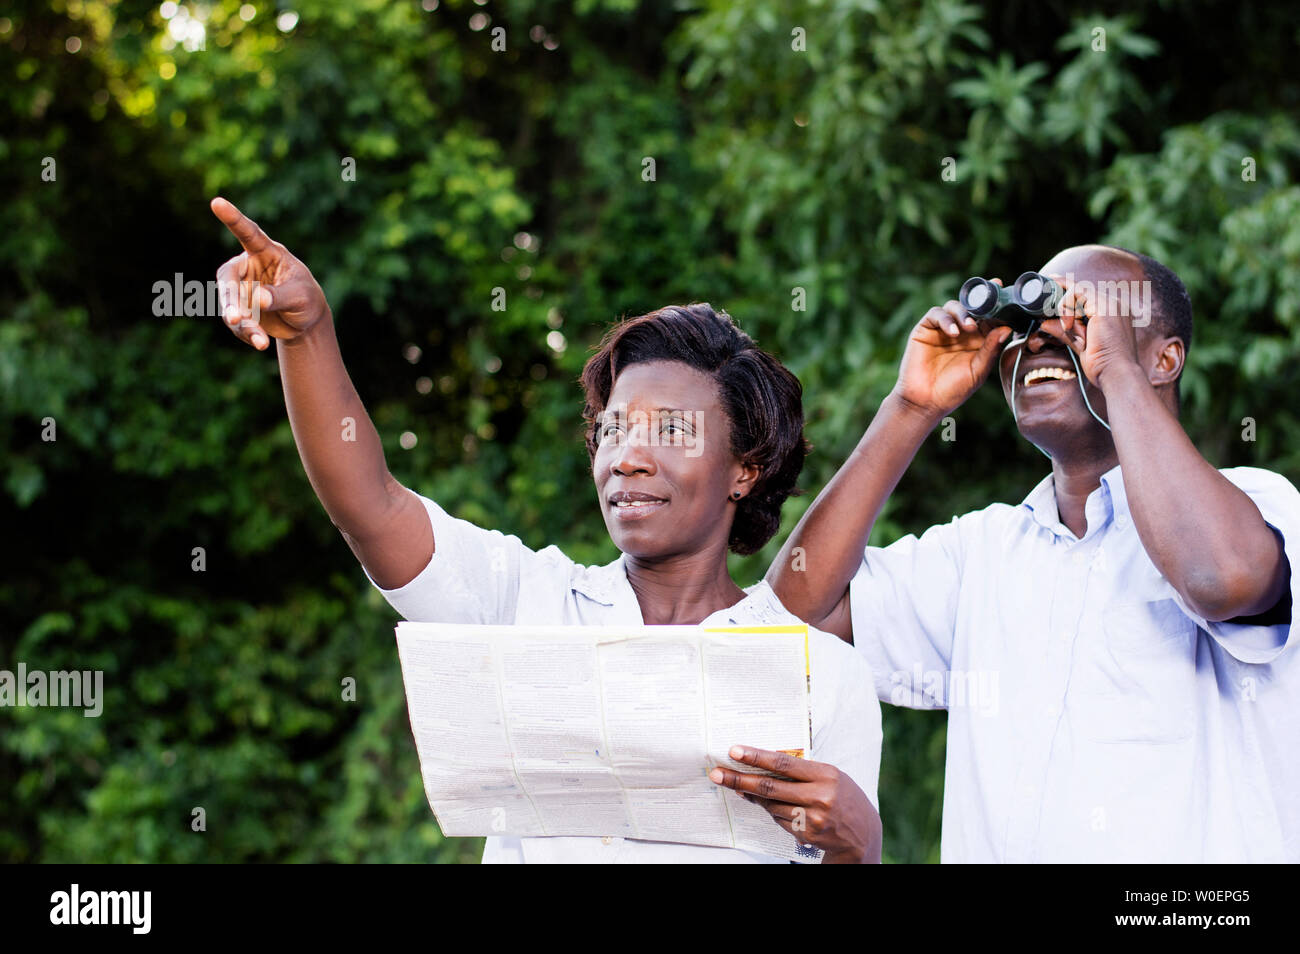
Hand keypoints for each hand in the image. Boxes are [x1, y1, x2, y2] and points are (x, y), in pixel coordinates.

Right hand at [211, 197, 328, 349]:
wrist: (304, 321)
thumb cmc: (306, 299)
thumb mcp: (300, 296)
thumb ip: (279, 296)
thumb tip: (257, 299)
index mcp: (266, 253)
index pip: (248, 233)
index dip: (233, 218)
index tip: (217, 202)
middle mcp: (247, 267)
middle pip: (228, 278)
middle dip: (230, 299)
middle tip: (235, 318)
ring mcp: (239, 288)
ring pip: (230, 304)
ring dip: (242, 324)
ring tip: (262, 342)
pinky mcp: (237, 308)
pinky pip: (235, 322)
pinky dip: (247, 334)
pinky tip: (261, 343)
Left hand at [709, 745, 881, 862]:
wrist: (862, 833)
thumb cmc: (844, 796)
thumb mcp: (829, 775)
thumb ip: (801, 771)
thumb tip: (763, 766)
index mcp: (826, 774)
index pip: (784, 763)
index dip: (757, 757)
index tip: (735, 751)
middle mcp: (820, 796)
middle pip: (770, 786)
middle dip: (739, 780)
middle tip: (717, 774)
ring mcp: (812, 818)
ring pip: (770, 804)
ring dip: (751, 795)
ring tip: (738, 786)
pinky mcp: (806, 834)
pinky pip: (778, 819)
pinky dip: (770, 810)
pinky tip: (768, 804)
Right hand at [891, 287, 1012, 419]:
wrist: (925, 402)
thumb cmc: (953, 390)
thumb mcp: (978, 371)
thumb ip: (990, 349)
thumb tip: (1006, 328)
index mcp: (978, 341)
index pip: (989, 317)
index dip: (997, 306)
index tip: (1007, 297)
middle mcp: (961, 332)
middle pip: (972, 307)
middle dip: (981, 302)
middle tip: (989, 307)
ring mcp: (942, 329)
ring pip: (954, 307)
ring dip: (964, 312)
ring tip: (969, 327)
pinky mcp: (925, 329)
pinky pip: (936, 314)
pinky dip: (946, 319)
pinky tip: (952, 333)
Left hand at [1049, 271, 1141, 389]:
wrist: (1116, 374)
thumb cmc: (1102, 364)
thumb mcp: (1080, 344)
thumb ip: (1065, 331)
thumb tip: (1045, 323)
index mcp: (1113, 312)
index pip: (1087, 295)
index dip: (1068, 291)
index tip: (1050, 288)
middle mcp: (1115, 304)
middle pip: (1082, 289)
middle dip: (1061, 292)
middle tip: (1045, 298)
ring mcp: (1112, 303)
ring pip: (1078, 290)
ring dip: (1065, 307)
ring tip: (1067, 328)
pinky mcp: (1104, 307)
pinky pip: (1077, 294)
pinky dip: (1067, 308)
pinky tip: (1068, 326)